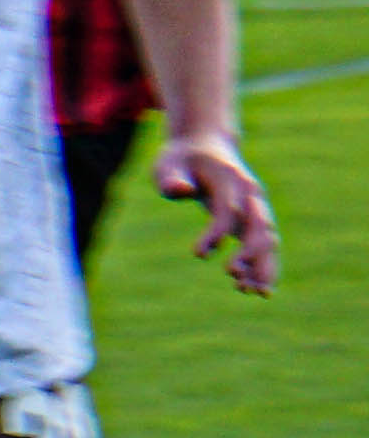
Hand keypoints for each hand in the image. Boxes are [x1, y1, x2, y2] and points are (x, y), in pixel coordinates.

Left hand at [162, 135, 280, 295]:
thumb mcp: (168, 162)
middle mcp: (251, 194)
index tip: (198, 254)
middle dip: (253, 255)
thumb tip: (179, 191)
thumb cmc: (182, 158)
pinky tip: (250, 288)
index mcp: (231, 180)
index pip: (228, 211)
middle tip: (237, 281)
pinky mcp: (253, 219)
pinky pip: (263, 244)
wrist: (205, 145)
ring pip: (268, 239)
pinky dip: (261, 265)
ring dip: (263, 266)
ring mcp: (256, 207)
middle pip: (260, 227)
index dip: (216, 234)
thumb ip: (171, 177)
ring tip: (250, 292)